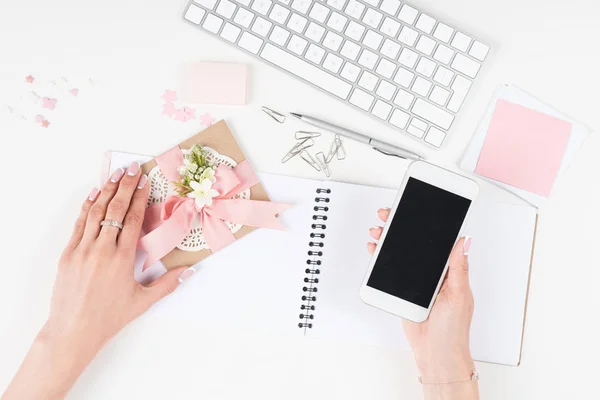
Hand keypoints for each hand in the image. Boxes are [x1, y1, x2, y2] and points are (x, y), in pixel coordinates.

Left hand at [45, 162, 191, 351]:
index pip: (133, 219)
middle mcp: (101, 249)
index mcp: (122, 258)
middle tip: (131, 168)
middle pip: (115, 209)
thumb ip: (168, 284)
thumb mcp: (143, 301)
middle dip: (125, 186)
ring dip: (106, 190)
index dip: (139, 197)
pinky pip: (79, 223)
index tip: (144, 181)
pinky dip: (87, 206)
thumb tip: (191, 271)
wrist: (73, 330)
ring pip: (95, 212)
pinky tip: (94, 194)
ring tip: (115, 174)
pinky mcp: (68, 253)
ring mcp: (82, 249)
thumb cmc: (109, 317)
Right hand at [368, 208, 474, 383]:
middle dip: (400, 228)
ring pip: (400, 256)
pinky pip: (390, 272)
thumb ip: (458, 268)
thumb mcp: (458, 295)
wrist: (436, 354)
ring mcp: (417, 283)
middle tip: (388, 216)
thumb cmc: (453, 330)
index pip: (436, 241)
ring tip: (378, 232)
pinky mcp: (403, 292)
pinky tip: (375, 251)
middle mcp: (432, 274)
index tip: (414, 210)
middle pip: (415, 245)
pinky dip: (381, 260)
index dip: (424, 225)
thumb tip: (464, 242)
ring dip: (388, 242)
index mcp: (449, 271)